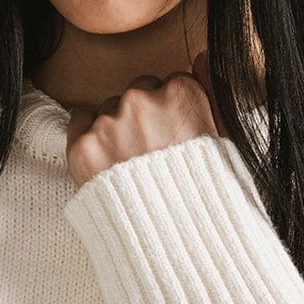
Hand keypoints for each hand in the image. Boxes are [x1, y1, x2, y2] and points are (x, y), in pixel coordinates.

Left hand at [65, 51, 228, 188]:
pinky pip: (79, 123)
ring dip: (117, 130)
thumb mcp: (224, 139)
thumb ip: (211, 90)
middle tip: (152, 155)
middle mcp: (142, 102)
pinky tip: (110, 166)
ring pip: (109, 109)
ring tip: (133, 168)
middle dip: (144, 117)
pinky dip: (89, 140)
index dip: (173, 113)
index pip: (169, 83)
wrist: (178, 247)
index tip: (176, 139)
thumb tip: (203, 56)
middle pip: (138, 92)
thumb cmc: (208, 195)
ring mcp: (109, 125)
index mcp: (181, 95)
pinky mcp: (83, 148)